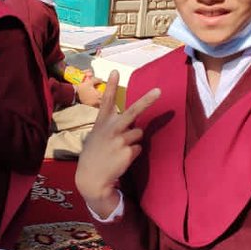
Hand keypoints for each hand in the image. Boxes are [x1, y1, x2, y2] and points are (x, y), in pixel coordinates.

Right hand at [75, 71, 160, 217]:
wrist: (91, 178)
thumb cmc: (94, 155)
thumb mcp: (96, 136)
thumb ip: (110, 127)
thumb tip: (130, 124)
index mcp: (102, 123)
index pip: (106, 100)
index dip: (111, 85)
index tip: (115, 71)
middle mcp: (111, 128)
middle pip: (133, 111)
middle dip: (147, 100)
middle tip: (159, 91)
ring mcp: (120, 140)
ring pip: (138, 134)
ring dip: (133, 141)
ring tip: (119, 150)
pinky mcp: (128, 152)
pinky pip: (138, 148)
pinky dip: (133, 153)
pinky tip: (121, 159)